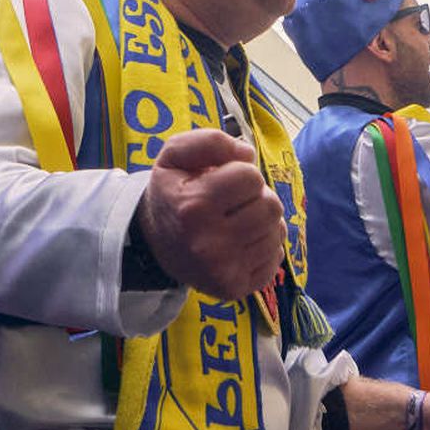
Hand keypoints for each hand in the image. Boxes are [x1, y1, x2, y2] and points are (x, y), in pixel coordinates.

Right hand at [137, 133, 286, 298]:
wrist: (153, 243)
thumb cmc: (172, 193)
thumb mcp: (175, 155)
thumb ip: (211, 141)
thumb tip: (248, 154)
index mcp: (193, 206)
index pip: (251, 177)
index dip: (240, 172)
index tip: (221, 180)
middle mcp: (208, 242)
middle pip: (270, 206)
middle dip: (256, 196)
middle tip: (233, 201)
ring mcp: (223, 270)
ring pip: (276, 232)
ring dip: (262, 220)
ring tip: (237, 220)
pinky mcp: (235, 289)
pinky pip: (276, 257)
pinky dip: (264, 245)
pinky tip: (242, 241)